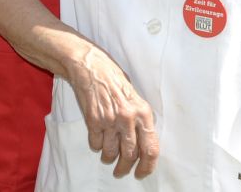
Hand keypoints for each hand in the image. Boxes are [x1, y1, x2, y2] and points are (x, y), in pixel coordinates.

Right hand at [68, 42, 159, 178]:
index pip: (150, 148)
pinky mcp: (93, 120)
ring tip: (107, 158)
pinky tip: (97, 142)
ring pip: (111, 152)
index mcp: (143, 112)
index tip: (141, 173)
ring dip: (108, 158)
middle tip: (120, 172)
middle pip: (130, 155)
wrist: (90, 66)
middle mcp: (128, 118)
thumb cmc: (113, 79)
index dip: (147, 166)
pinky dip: (96, 147)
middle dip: (124, 168)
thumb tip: (142, 144)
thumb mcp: (134, 97)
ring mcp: (110, 120)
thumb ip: (139, 119)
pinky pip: (95, 144)